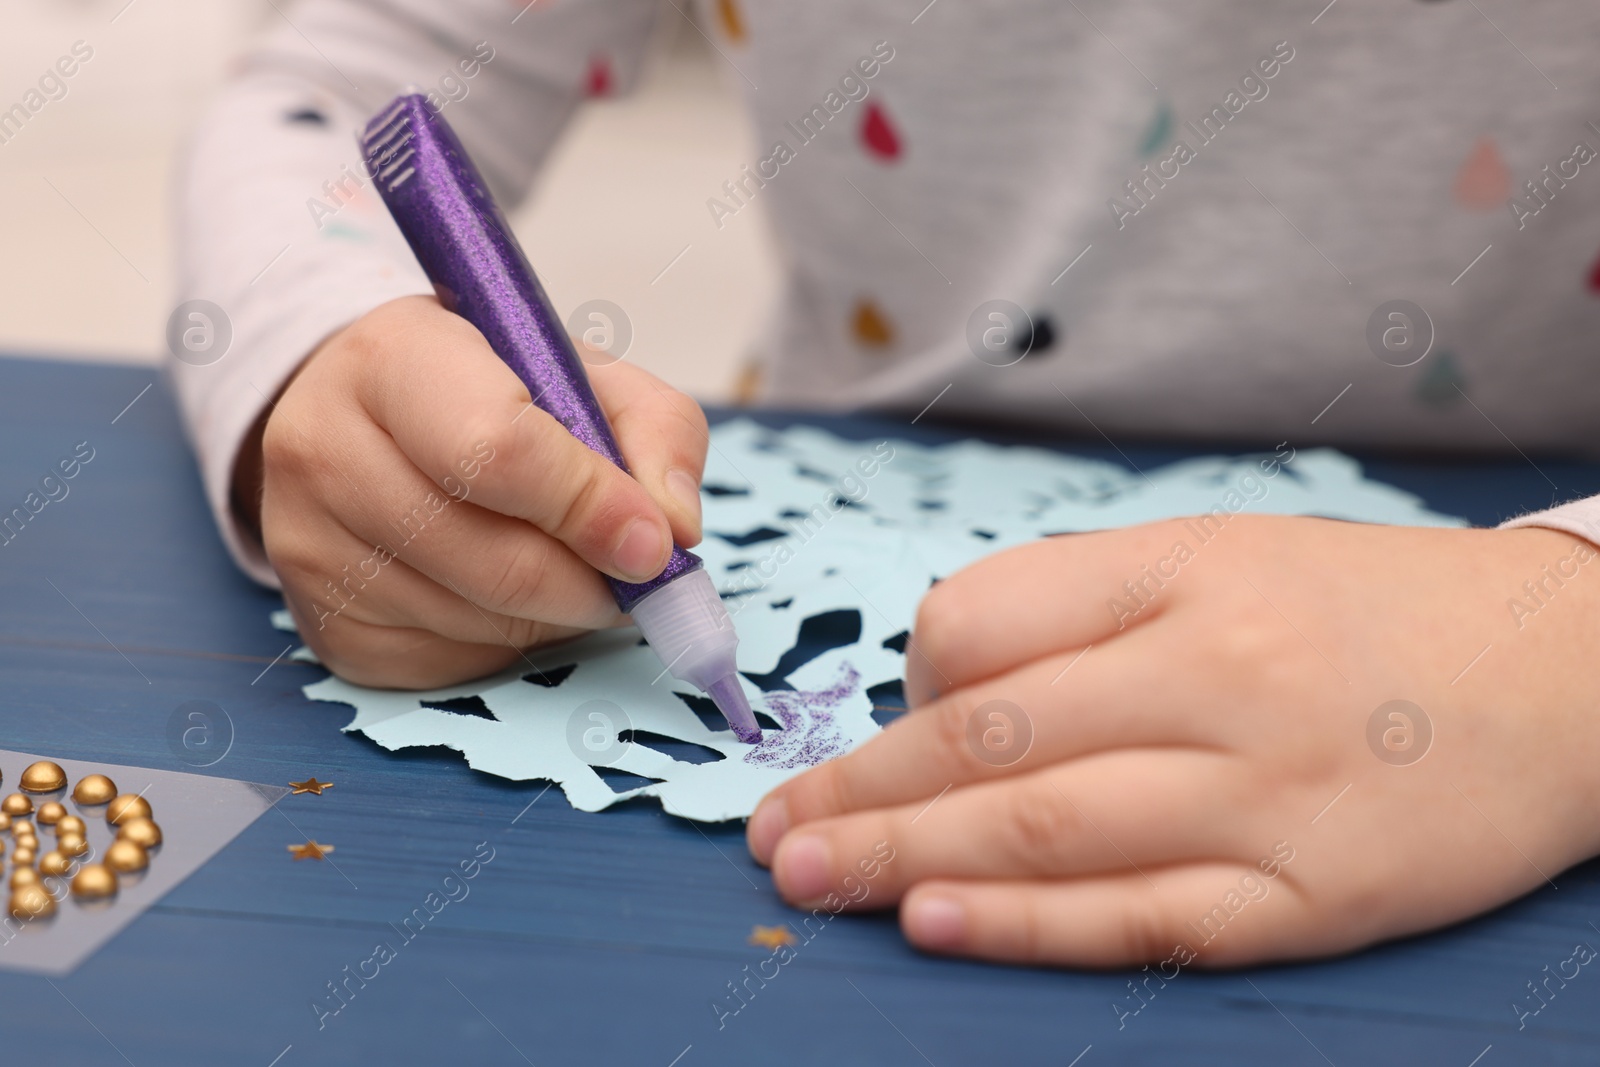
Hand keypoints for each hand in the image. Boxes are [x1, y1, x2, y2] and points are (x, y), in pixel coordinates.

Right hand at [242, 295, 707, 687]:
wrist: (359, 412)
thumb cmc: (483, 385)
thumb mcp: (578, 368)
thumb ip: (653, 429)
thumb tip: (675, 528)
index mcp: (392, 359)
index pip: (496, 452)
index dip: (589, 506)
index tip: (654, 540)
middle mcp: (326, 452)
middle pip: (495, 561)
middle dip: (591, 581)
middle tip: (635, 574)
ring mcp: (311, 548)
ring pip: (481, 623)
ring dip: (560, 615)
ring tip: (574, 569)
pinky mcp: (325, 629)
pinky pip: (452, 663)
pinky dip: (510, 642)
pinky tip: (510, 594)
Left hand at [746, 515, 1599, 968]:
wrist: (1563, 673)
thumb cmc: (1365, 611)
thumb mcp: (1226, 557)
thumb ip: (1086, 606)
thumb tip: (942, 688)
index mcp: (1186, 571)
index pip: (984, 622)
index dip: (904, 685)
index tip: (880, 732)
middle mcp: (1218, 673)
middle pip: (988, 735)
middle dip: (860, 789)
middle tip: (770, 832)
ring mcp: (1266, 791)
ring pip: (1043, 827)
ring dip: (905, 858)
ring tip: (810, 877)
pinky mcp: (1313, 895)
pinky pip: (1144, 916)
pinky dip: (1027, 926)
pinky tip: (934, 925)